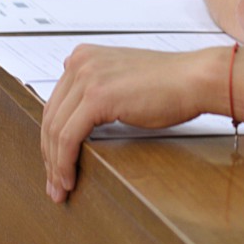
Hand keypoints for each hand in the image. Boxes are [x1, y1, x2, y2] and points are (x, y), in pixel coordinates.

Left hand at [41, 45, 223, 202]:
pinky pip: (68, 137)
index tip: (54, 162)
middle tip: (53, 182)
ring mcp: (87, 77)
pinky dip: (65, 162)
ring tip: (60, 188)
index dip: (50, 138)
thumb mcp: (122, 82)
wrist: (194, 79)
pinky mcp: (97, 97)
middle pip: (51, 117)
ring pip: (56, 130)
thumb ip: (98, 92)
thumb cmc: (169, 84)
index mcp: (83, 56)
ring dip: (55, 164)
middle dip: (49, 155)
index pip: (56, 103)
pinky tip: (69, 178)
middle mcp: (80, 62)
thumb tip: (79, 125)